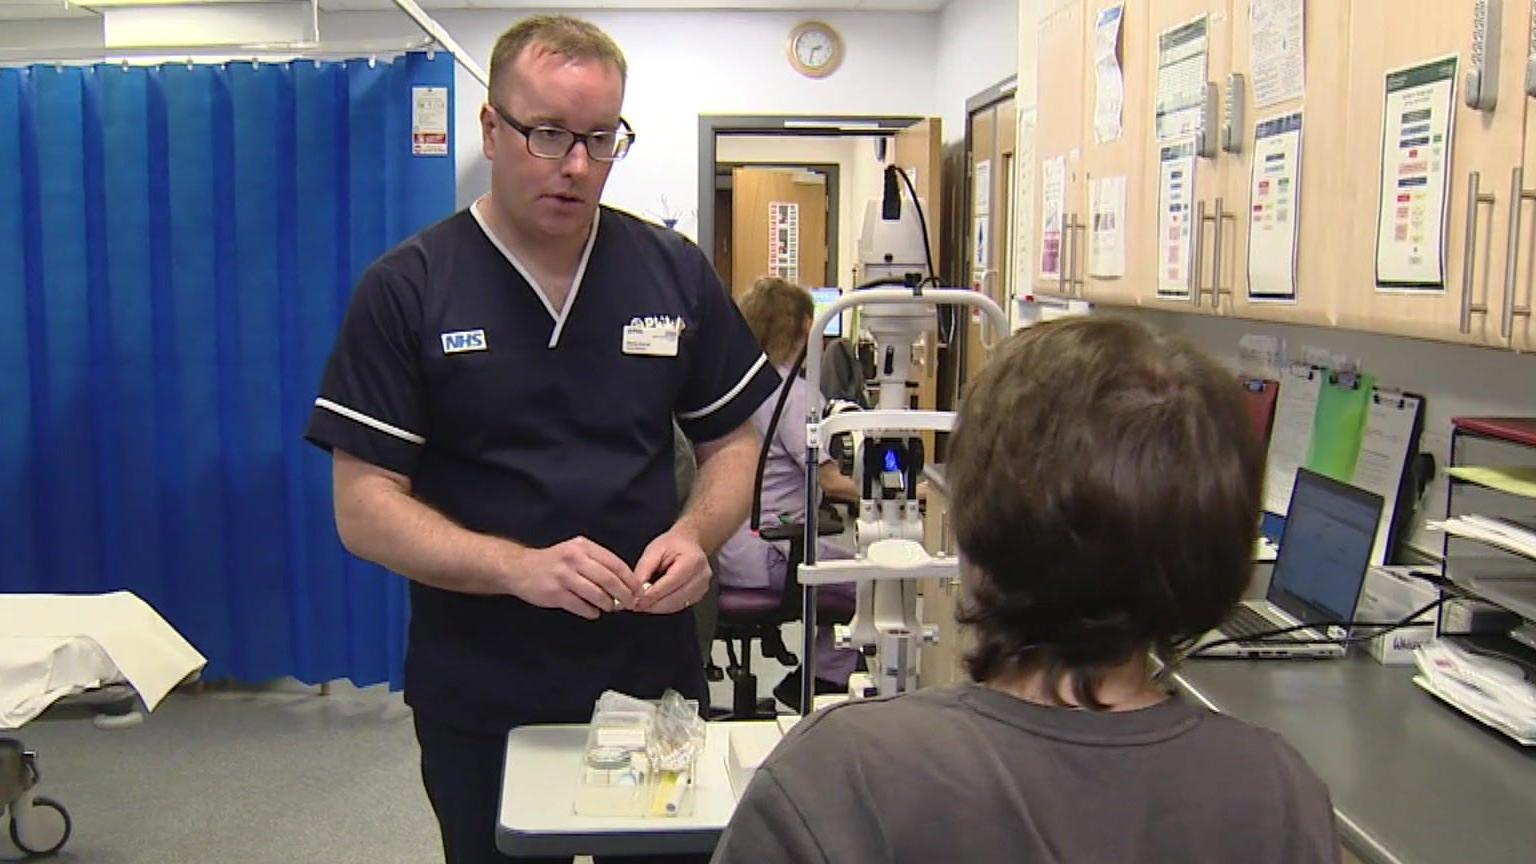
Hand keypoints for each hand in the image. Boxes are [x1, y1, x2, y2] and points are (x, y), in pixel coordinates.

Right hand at [509, 537, 642, 619]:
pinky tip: (593, 612)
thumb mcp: (575, 551)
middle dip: (624, 595)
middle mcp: (574, 558)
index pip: (615, 564)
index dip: (630, 580)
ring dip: (608, 604)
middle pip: (609, 580)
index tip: (639, 591)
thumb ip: (598, 562)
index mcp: (583, 546)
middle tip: (630, 604)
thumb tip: (625, 582)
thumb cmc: (554, 562)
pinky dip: (591, 612)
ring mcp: (563, 576)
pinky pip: (581, 606)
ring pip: (597, 594)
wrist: (520, 568)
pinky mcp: (555, 593)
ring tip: (610, 607)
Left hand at [632, 528, 711, 613]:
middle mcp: (702, 576)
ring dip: (658, 608)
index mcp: (693, 560)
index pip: (671, 583)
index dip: (652, 594)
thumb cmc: (672, 544)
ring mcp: (703, 587)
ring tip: (642, 605)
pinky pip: (680, 605)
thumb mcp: (654, 550)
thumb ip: (644, 570)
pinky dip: (665, 607)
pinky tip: (653, 603)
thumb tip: (635, 591)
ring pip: (677, 605)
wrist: (688, 543)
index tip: (636, 600)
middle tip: (635, 606)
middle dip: (653, 604)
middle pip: (675, 598)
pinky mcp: (699, 595)